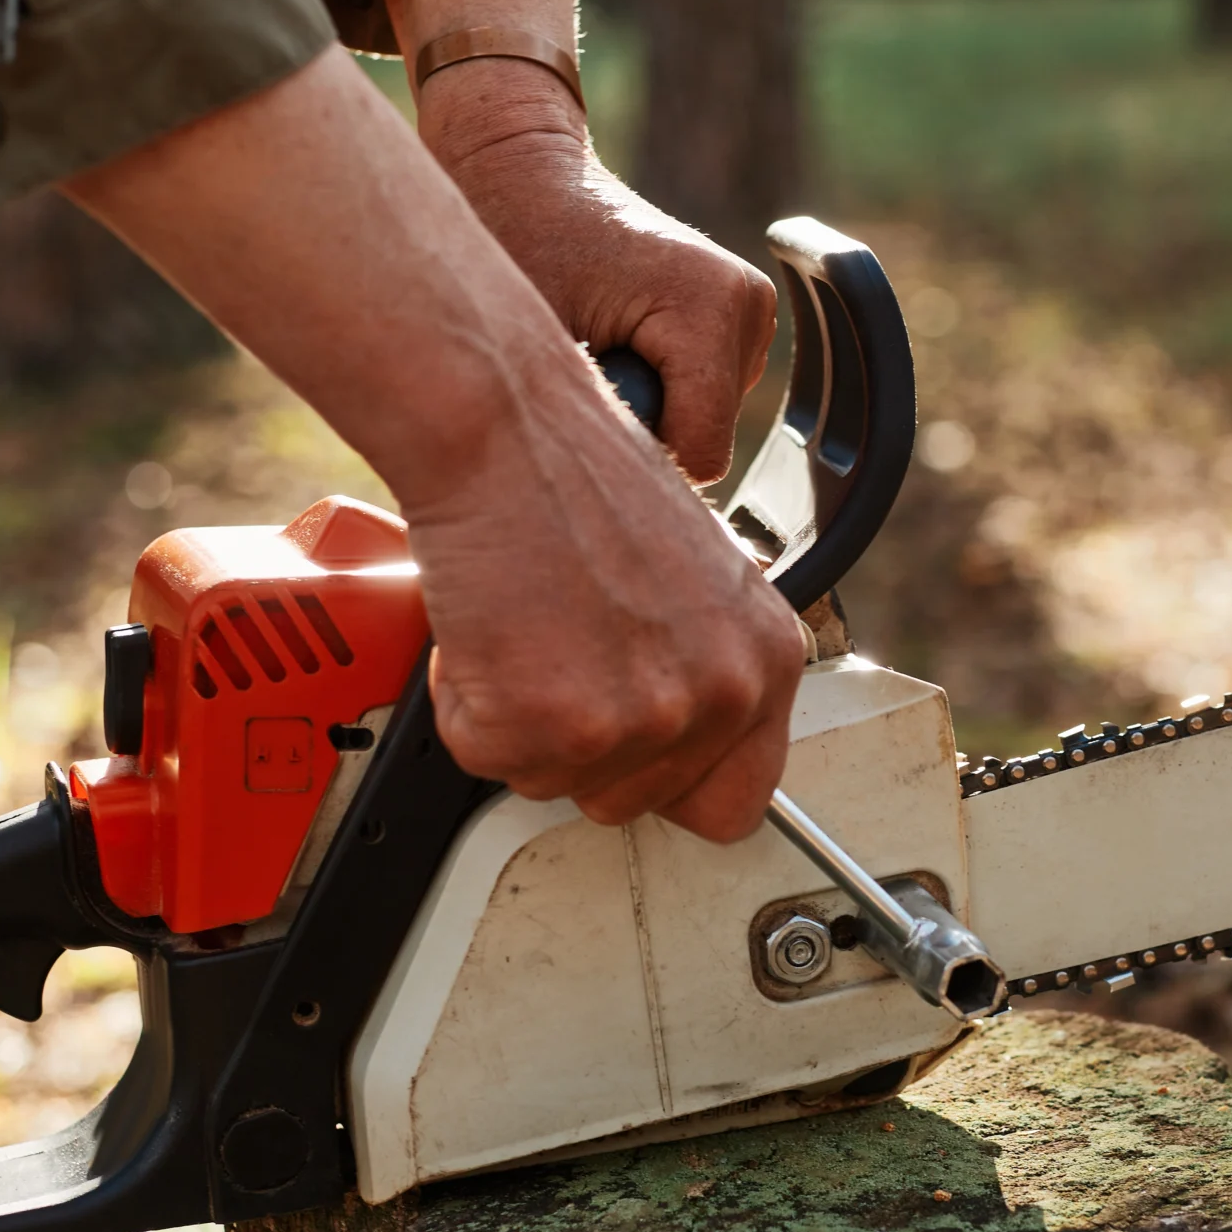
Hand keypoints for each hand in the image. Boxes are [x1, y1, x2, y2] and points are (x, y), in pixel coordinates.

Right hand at [62, 50, 801, 841]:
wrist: (507, 429)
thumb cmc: (580, 481)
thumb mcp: (694, 579)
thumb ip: (704, 669)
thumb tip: (681, 742)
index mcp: (767, 659)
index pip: (736, 802)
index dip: (669, 784)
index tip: (634, 757)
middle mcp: (719, 695)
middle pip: (627, 802)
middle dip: (575, 743)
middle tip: (556, 650)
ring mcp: (640, 717)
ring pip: (551, 781)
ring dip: (518, 717)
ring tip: (526, 625)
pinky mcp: (555, 725)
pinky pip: (486, 757)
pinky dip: (465, 702)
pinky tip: (486, 627)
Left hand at [380, 0, 777, 484]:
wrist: (522, 169)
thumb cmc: (511, 241)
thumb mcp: (532, 345)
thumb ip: (577, 428)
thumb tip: (594, 516)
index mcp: (709, 307)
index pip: (698, 455)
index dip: (632, 461)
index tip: (573, 423)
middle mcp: (746, 306)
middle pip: (704, 441)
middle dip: (639, 433)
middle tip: (574, 379)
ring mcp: (751, 311)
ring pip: (704, 424)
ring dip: (645, 411)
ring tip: (590, 352)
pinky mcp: (741, 317)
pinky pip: (704, 399)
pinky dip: (658, 391)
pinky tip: (614, 348)